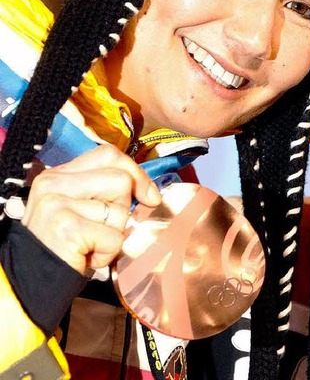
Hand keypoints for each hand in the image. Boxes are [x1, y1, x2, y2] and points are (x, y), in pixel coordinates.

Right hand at [22, 145, 161, 274]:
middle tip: (102, 227)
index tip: (148, 195)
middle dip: (123, 208)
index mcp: (58, 174)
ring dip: (114, 234)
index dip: (136, 173)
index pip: (108, 154)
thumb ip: (106, 190)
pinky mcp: (67, 228)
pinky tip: (86, 255)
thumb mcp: (82, 208)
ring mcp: (57, 204)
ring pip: (120, 211)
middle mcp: (53, 184)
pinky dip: (108, 253)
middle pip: (121, 180)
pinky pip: (114, 237)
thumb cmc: (67, 244)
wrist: (33, 279)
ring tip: (90, 243)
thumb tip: (151, 193)